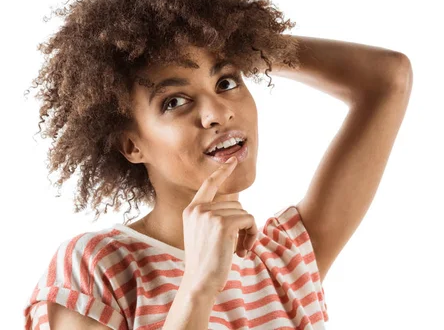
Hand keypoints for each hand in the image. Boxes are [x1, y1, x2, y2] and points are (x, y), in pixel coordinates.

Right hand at [181, 156, 257, 295]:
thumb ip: (213, 218)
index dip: (222, 171)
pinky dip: (252, 235)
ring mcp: (209, 215)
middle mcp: (198, 209)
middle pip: (235, 204)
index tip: (232, 160)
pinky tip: (242, 251)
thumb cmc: (205, 263)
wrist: (199, 283)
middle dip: (242, 225)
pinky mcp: (223, 224)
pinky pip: (249, 220)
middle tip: (238, 247)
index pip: (209, 184)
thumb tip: (240, 210)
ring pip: (244, 213)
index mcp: (191, 210)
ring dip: (248, 232)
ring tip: (238, 250)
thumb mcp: (202, 235)